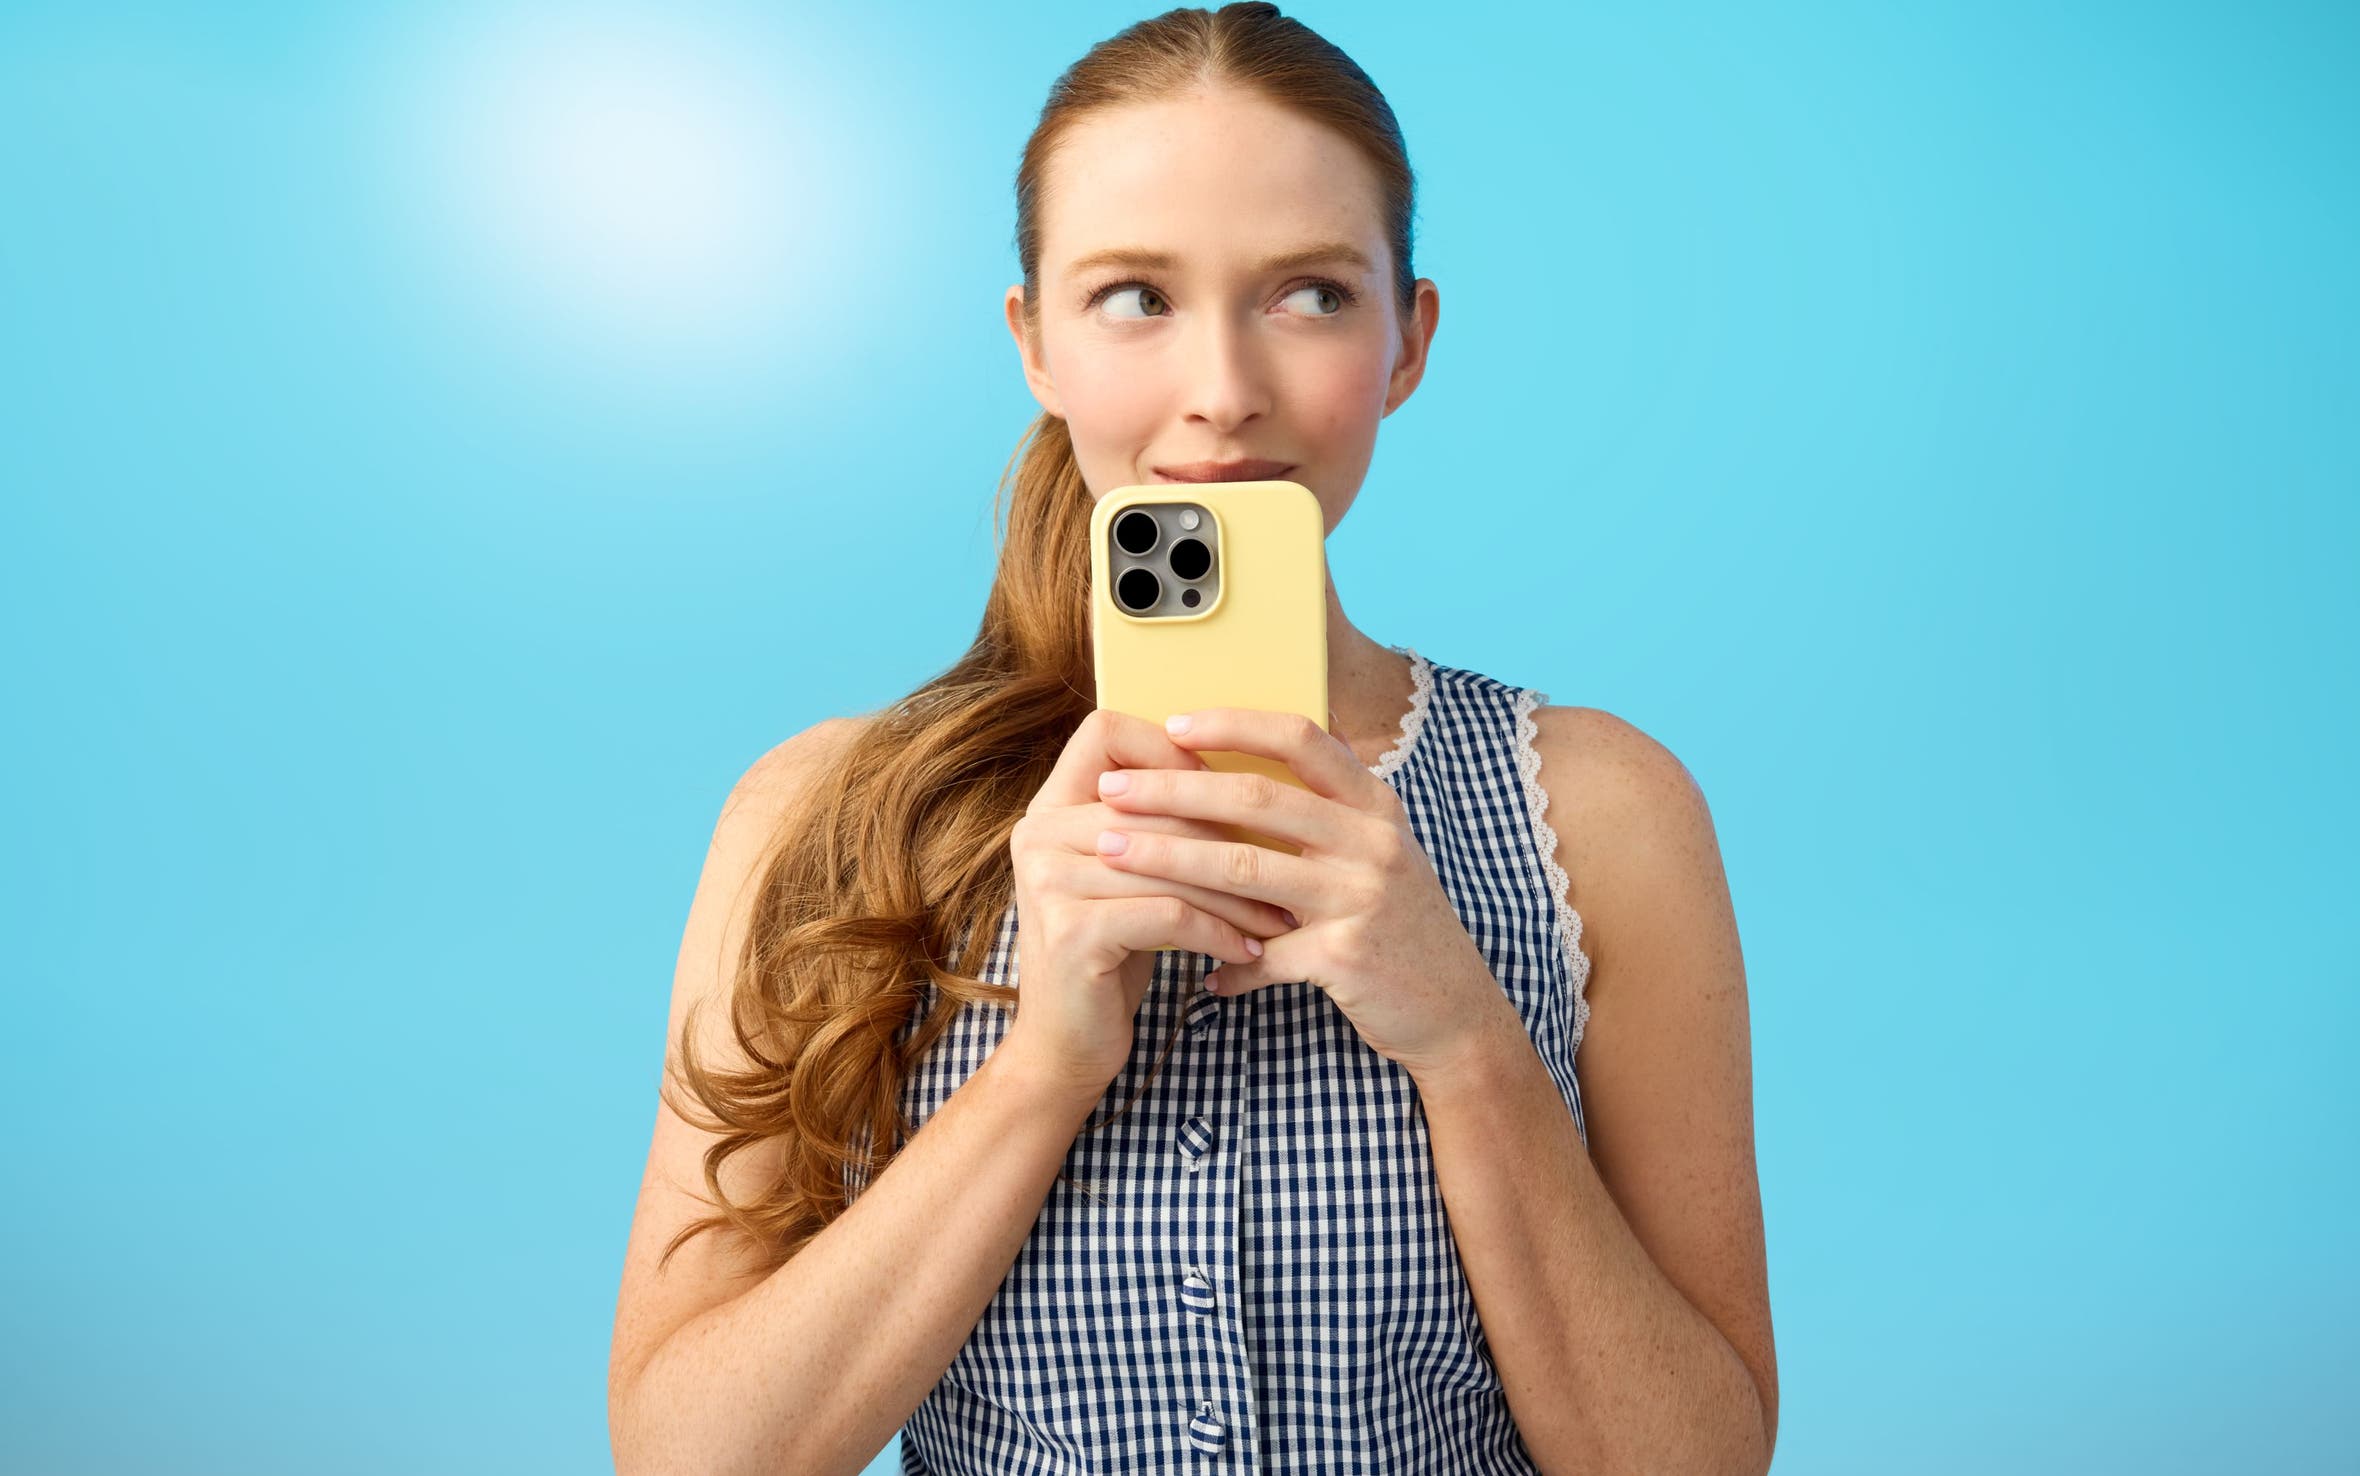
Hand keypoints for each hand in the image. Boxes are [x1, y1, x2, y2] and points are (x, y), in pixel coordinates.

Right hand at [1001, 708, 1296, 1098]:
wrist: (1066, 1046)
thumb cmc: (1116, 952)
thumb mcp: (1129, 877)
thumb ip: (1157, 824)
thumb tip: (1250, 772)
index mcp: (1049, 807)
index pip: (1104, 731)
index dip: (1168, 746)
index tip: (1224, 785)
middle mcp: (1038, 833)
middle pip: (1158, 802)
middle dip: (1232, 836)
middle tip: (1290, 862)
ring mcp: (1048, 881)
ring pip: (1172, 860)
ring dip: (1239, 892)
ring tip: (1282, 915)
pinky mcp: (1073, 932)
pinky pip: (1170, 913)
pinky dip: (1220, 931)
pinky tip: (1250, 950)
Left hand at [1090, 707, 1521, 1078]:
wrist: (1456, 1013)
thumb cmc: (1402, 927)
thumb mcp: (1381, 853)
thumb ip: (1333, 808)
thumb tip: (1270, 752)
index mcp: (1374, 805)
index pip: (1300, 738)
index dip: (1233, 723)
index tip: (1171, 724)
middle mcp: (1372, 840)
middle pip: (1256, 797)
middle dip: (1173, 790)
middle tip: (1113, 790)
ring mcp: (1362, 896)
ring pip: (1244, 868)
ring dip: (1168, 860)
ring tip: (1111, 854)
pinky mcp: (1346, 955)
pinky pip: (1262, 953)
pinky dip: (1223, 962)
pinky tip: (1197, 975)